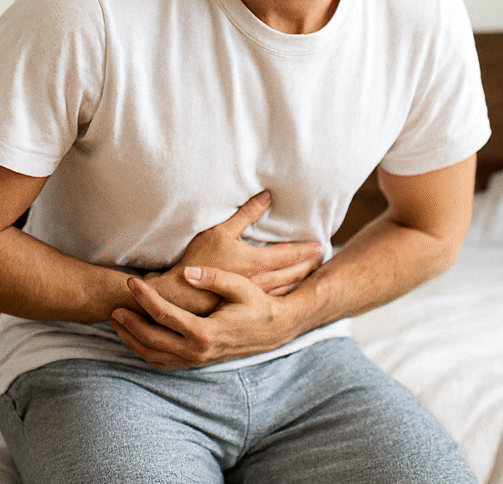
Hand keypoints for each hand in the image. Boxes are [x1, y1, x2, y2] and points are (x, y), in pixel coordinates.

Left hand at [112, 265, 299, 369]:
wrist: (274, 330)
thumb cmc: (257, 304)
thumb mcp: (239, 285)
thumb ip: (213, 279)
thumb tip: (187, 273)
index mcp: (205, 331)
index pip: (164, 315)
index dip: (144, 297)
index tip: (131, 281)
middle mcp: (198, 351)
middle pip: (152, 340)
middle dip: (130, 324)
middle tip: (113, 307)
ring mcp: (196, 360)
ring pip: (154, 356)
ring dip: (133, 341)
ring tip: (118, 323)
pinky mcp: (196, 363)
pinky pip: (164, 363)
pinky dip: (145, 352)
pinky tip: (136, 338)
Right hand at [145, 191, 322, 315]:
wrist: (180, 297)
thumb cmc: (198, 261)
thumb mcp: (221, 230)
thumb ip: (246, 213)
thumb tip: (267, 196)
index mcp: (257, 261)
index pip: (290, 255)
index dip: (306, 250)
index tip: (321, 246)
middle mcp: (260, 281)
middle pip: (293, 273)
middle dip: (309, 266)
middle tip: (322, 259)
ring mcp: (253, 297)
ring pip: (285, 288)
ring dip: (300, 281)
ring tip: (311, 275)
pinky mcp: (244, 306)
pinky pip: (273, 300)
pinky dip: (286, 294)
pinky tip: (288, 294)